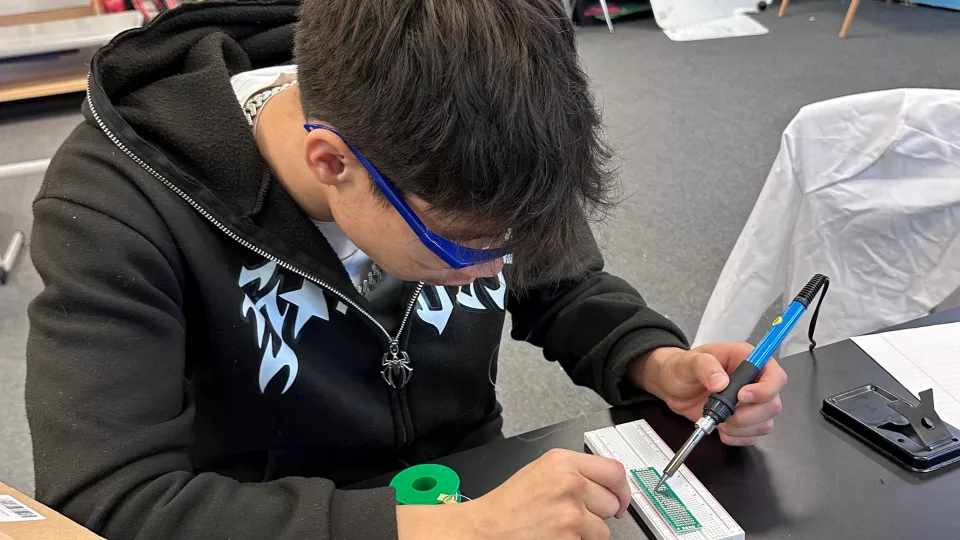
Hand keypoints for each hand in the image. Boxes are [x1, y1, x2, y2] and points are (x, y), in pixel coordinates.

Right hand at [397, 449, 629, 539]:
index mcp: (563, 462)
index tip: (621, 498)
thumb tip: (607, 484)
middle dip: (599, 513)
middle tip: (576, 516)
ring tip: (560, 527)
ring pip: (603, 529)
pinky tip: (554, 536)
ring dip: (587, 532)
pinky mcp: (570, 538)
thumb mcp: (541, 472)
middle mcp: (570, 483)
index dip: (622, 489)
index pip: (614, 471)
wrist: (485, 530)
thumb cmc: (508, 504)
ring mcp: (572, 513)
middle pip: (612, 502)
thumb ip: (574, 472)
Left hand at [629, 343, 786, 445]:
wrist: (671, 385)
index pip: (775, 376)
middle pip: (773, 405)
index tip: (742, 396)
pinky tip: (720, 429)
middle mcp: (754, 382)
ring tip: (719, 420)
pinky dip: (736, 437)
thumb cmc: (682, 367)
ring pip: (764, 423)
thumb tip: (721, 381)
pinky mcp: (742, 421)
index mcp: (747, 360)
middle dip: (750, 414)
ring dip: (741, 428)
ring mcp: (750, 404)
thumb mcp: (688, 361)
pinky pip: (751, 436)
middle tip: (726, 413)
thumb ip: (704, 367)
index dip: (766, 389)